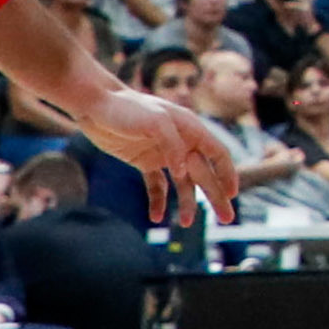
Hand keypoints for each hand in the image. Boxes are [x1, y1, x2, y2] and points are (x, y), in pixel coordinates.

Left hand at [75, 82, 239, 222]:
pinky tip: (156, 217)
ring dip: (187, 204)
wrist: (95, 104)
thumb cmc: (127, 107)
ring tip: (185, 224)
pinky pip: (157, 185)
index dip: (228, 174)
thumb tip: (184, 172)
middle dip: (216, 196)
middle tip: (227, 219)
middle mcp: (181, 142)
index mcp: (191, 129)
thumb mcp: (156, 121)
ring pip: (182, 183)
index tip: (232, 195)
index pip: (218, 154)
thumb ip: (173, 145)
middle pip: (204, 174)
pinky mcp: (143, 161)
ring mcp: (162, 153)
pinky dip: (158, 201)